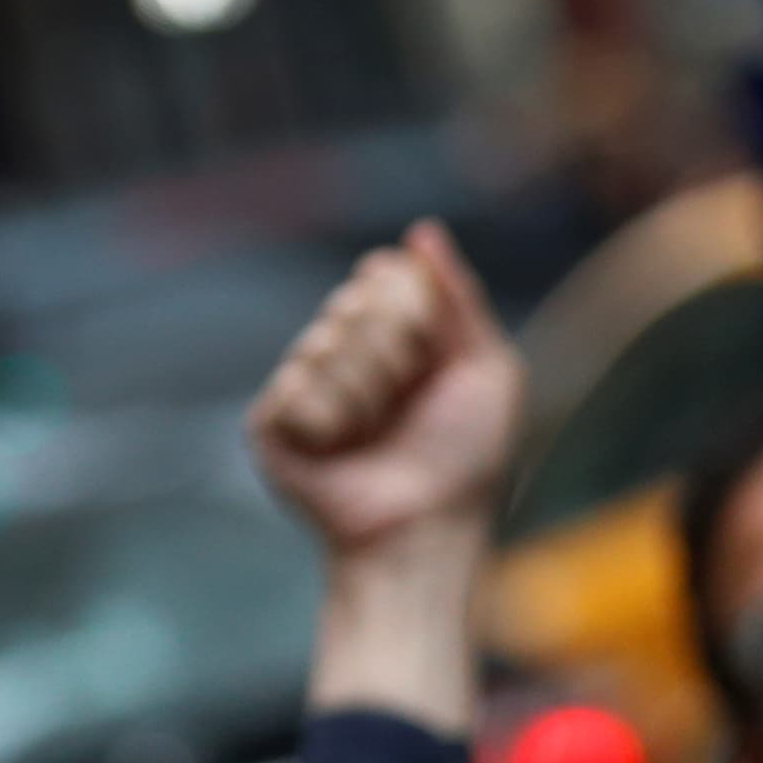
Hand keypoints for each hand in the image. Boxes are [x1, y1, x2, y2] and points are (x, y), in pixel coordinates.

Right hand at [248, 220, 523, 555]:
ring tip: (379, 436)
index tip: (434, 358)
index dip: (413, 310)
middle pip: (353, 301)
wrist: (426, 531)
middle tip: (409, 406)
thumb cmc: (468, 463)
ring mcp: (304, 389)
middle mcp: (344, 356)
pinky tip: (342, 451)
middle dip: (396, 352)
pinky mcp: (271, 424)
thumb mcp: (491, 372)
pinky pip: (294, 384)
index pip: (383, 275)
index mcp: (393, 339)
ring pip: (324, 340)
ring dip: (369, 391)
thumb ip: (462, 298)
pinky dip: (330, 417)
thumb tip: (421, 232)